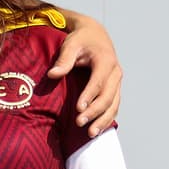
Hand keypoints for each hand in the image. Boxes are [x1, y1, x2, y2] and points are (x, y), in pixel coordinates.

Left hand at [47, 11, 121, 136]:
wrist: (95, 35)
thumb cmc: (81, 39)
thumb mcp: (71, 44)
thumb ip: (63, 60)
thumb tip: (52, 75)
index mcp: (105, 60)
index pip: (98, 82)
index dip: (89, 96)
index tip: (78, 108)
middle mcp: (115, 72)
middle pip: (107, 96)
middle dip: (95, 112)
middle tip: (80, 123)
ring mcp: (116, 82)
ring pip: (113, 104)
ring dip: (103, 120)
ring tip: (90, 134)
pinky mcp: (114, 88)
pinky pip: (114, 106)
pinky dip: (107, 118)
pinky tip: (97, 129)